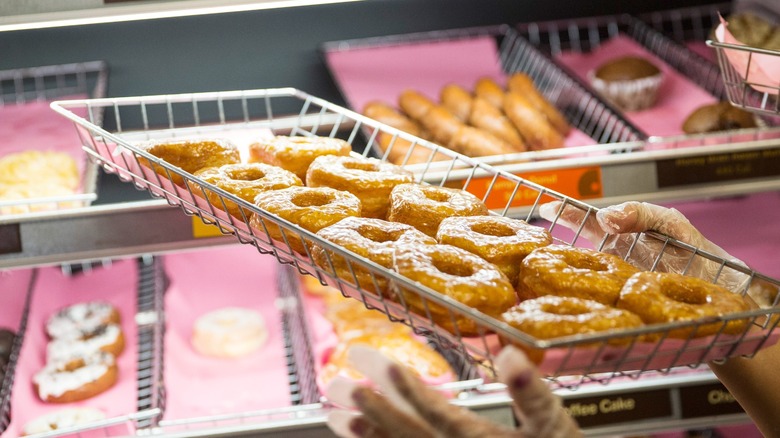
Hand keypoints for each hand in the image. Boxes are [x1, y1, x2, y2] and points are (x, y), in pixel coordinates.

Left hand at [325, 345, 580, 437]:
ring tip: (334, 416)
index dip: (402, 385)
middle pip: (407, 433)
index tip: (369, 360)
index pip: (435, 410)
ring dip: (367, 435)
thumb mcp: (556, 426)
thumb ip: (533, 392)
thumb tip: (510, 351)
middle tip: (336, 384)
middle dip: (370, 407)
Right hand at [538, 200, 752, 294]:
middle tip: (535, 237)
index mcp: (623, 231)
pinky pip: (598, 292)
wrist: (721, 290)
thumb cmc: (697, 254)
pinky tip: (572, 290)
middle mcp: (614, 254)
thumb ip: (641, 214)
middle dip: (554, 243)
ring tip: (542, 263)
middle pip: (579, 245)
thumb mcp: (672, 224)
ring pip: (584, 270)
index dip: (567, 213)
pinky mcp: (621, 298)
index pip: (588, 219)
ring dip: (563, 268)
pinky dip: (583, 291)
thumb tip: (606, 216)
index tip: (546, 208)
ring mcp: (615, 277)